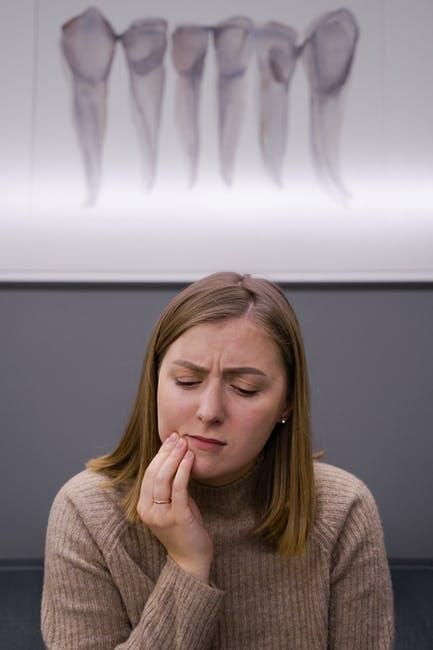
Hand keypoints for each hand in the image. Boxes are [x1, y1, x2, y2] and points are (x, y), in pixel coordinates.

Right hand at [137, 432, 213, 582]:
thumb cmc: (184, 529)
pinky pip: (178, 489)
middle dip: (166, 452)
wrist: (191, 560)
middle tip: (177, 437)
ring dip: (174, 458)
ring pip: (163, 479)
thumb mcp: (173, 504)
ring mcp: (161, 515)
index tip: (170, 439)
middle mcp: (148, 510)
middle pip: (154, 474)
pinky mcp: (177, 518)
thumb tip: (176, 458)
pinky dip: (183, 471)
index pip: (149, 474)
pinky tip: (189, 458)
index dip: (159, 454)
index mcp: (144, 506)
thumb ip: (171, 486)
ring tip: (184, 443)